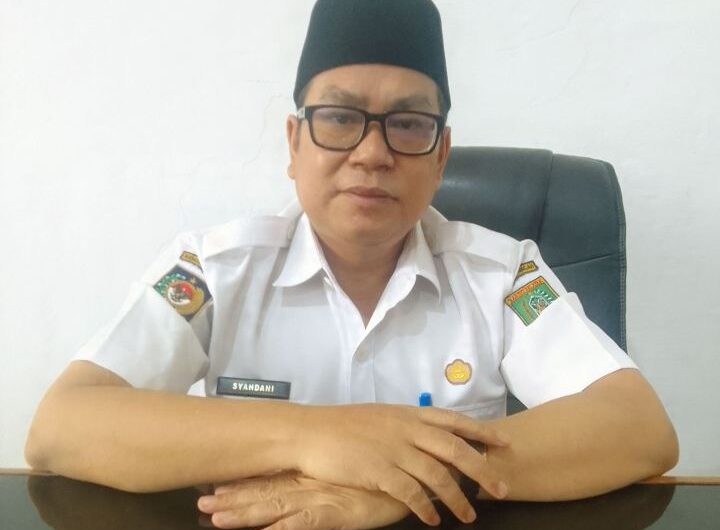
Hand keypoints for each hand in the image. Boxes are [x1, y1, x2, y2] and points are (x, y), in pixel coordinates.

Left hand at [198, 472, 409, 529]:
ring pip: (274, 508)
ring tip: (216, 519)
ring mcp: (320, 499)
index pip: (269, 478)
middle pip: (264, 493)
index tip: (212, 486)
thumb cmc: (377, 476)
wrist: (406, 475)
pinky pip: (304, 525)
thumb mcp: (347, 474)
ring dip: (245, 514)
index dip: (241, 484)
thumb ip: (325, 475)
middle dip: (232, 500)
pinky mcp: (335, 514)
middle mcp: (309, 484)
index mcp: (311, 474)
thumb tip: (306, 474)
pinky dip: (282, 529)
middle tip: (201, 505)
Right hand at [293, 404, 509, 524]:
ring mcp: (394, 450)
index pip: (454, 421)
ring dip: (457, 498)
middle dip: (482, 470)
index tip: (504, 443)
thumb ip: (407, 425)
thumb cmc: (343, 425)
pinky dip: (425, 508)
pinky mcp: (379, 471)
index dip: (481, 432)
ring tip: (469, 516)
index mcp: (408, 414)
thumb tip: (428, 434)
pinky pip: (411, 493)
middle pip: (455, 450)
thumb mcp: (380, 416)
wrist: (310, 432)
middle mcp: (406, 429)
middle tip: (502, 489)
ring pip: (437, 475)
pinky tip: (433, 520)